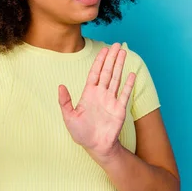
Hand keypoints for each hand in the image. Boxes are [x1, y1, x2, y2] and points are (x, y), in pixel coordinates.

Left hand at [58, 43, 135, 159]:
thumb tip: (60, 86)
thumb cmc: (81, 133)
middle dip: (112, 57)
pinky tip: (131, 73)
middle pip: (107, 71)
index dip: (99, 61)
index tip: (104, 49)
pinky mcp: (120, 108)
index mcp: (89, 93)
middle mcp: (101, 94)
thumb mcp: (69, 117)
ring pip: (116, 78)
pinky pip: (125, 93)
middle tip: (117, 44)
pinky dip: (129, 84)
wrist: (96, 146)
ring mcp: (111, 100)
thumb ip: (64, 102)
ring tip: (124, 52)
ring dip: (120, 65)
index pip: (95, 73)